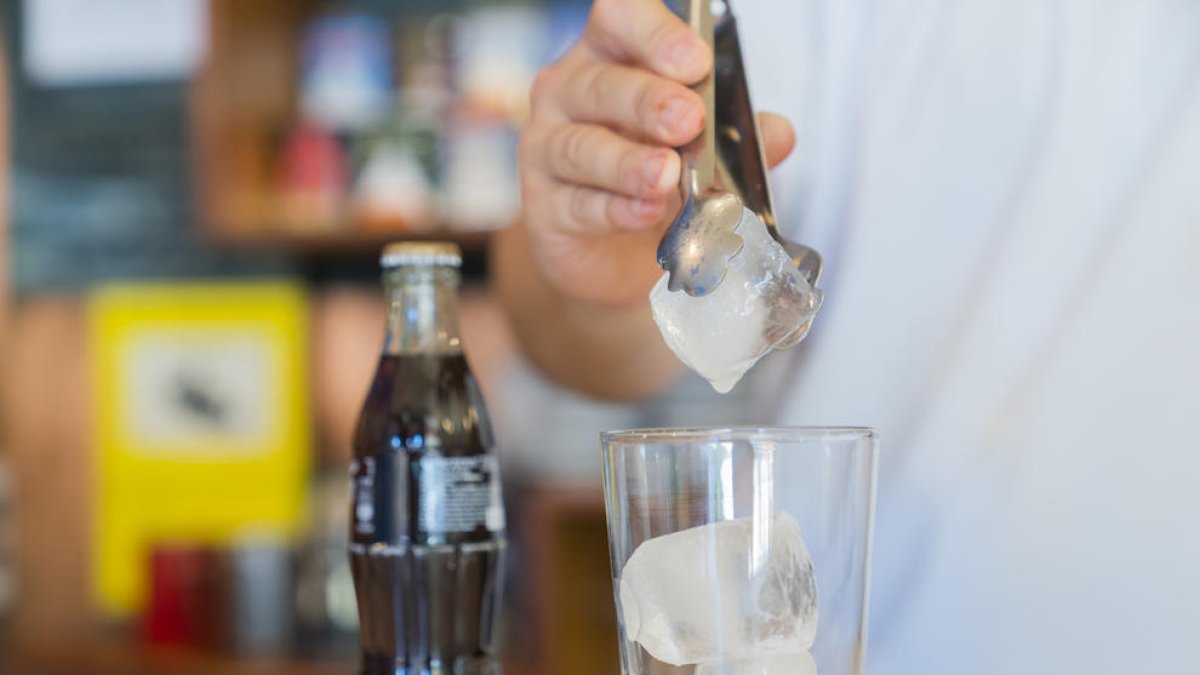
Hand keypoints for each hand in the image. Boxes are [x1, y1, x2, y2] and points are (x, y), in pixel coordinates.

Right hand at [519, 0, 795, 307]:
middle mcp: (571, 92)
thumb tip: (779, 134)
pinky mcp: (544, 206)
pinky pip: (577, 203)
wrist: (617, 256)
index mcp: (613, 57)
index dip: (654, 34)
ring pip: (581, 145)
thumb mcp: (708, 152)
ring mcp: (547, 148)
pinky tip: (646, 212)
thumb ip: (740, 139)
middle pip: (601, 84)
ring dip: (628, 162)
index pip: (619, 19)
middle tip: (689, 119)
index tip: (694, 61)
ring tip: (666, 174)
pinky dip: (615, 209)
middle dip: (648, 101)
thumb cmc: (656, 179)